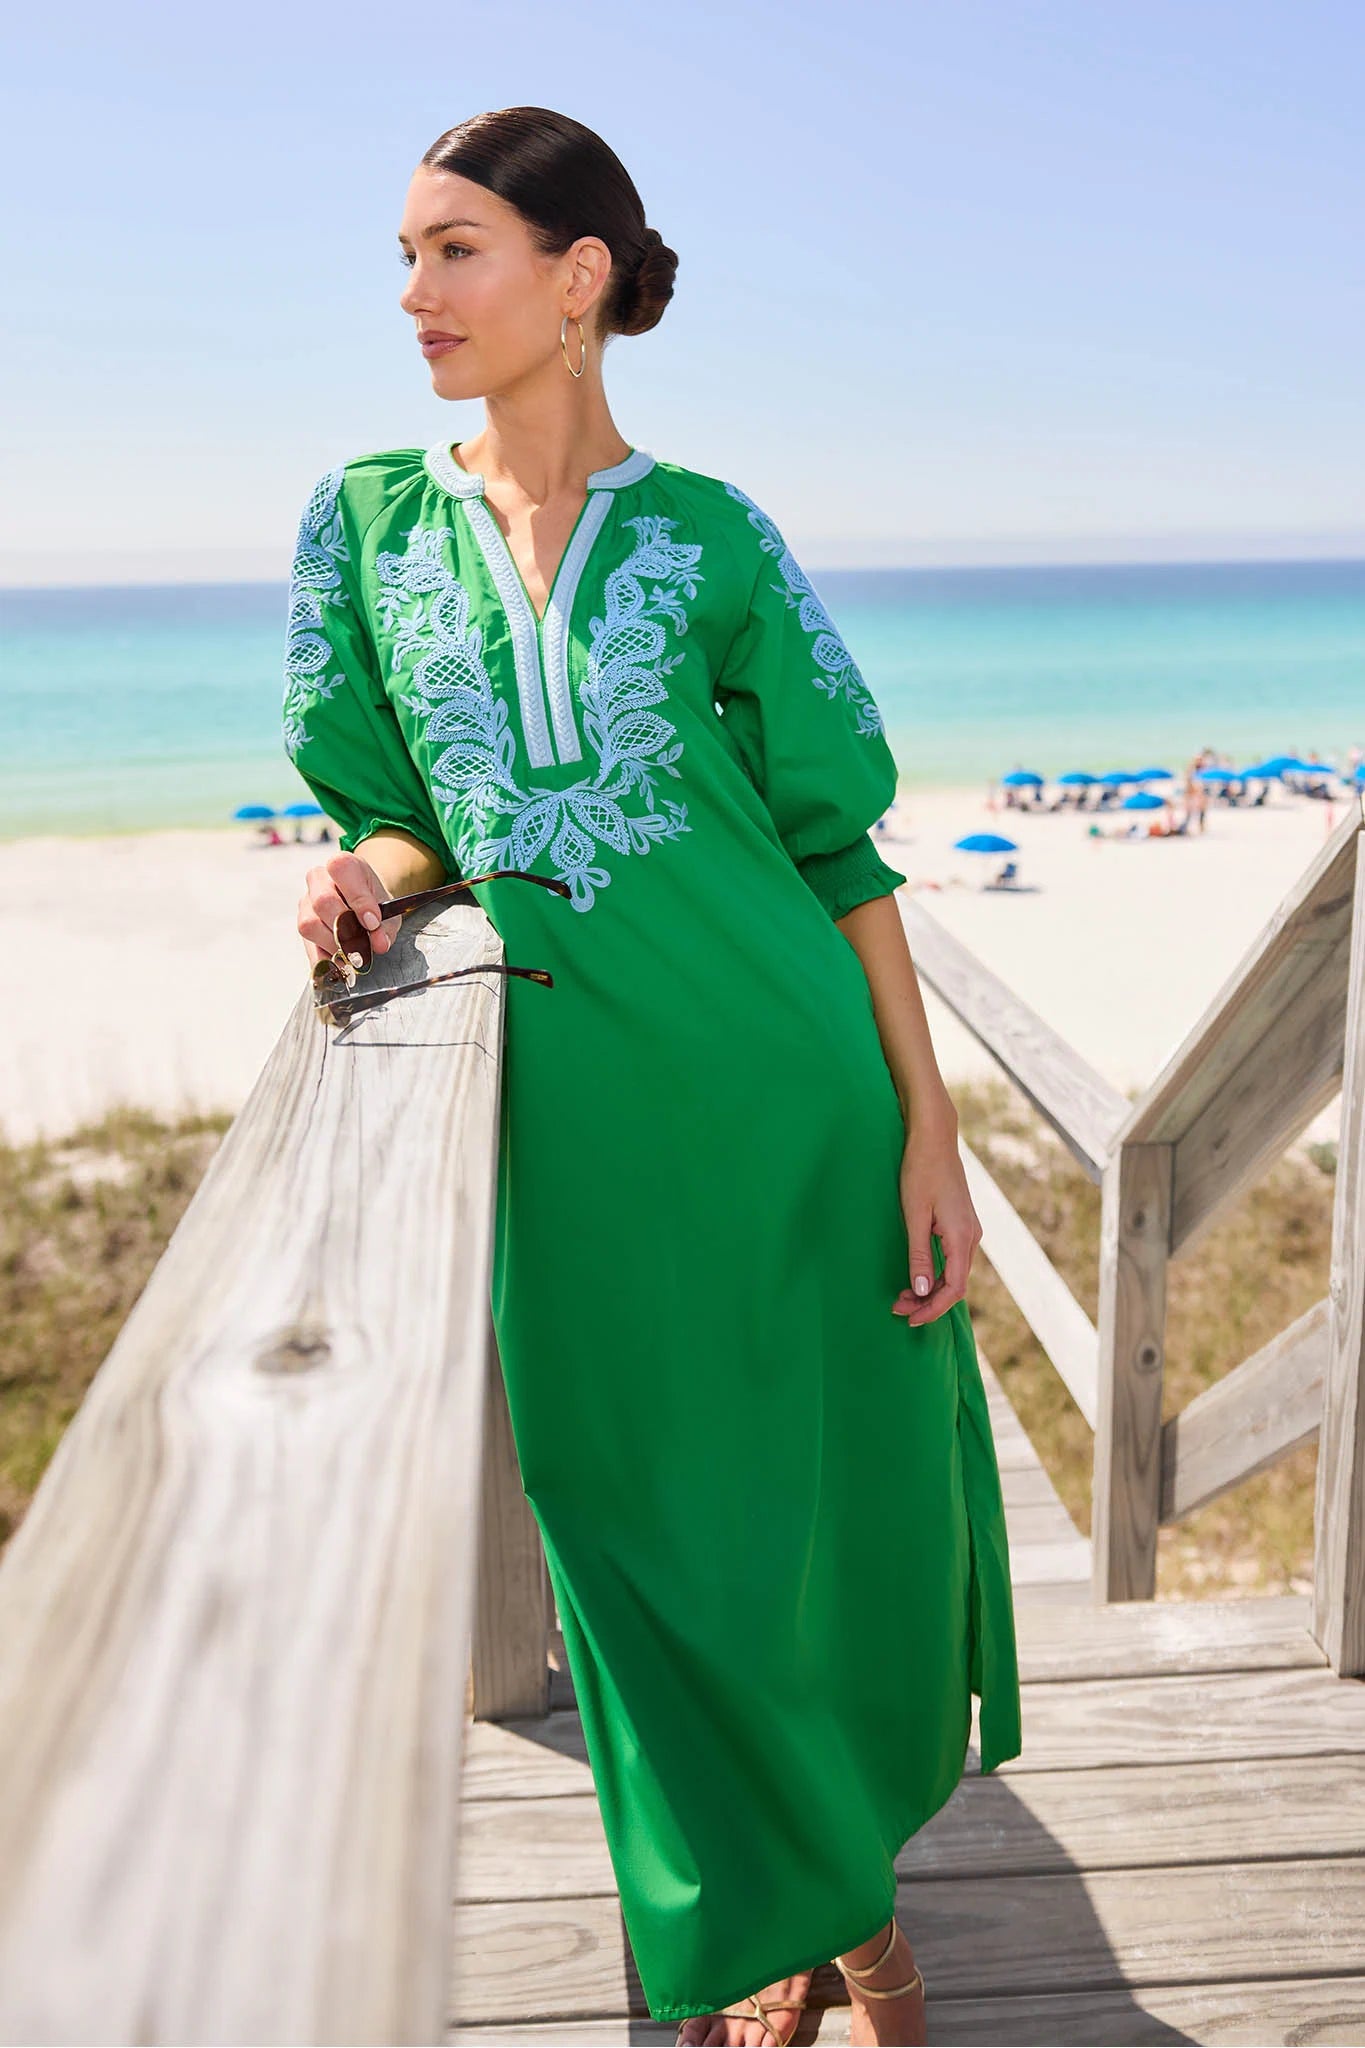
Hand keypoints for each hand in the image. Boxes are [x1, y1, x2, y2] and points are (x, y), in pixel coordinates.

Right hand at [297, 852, 399, 969]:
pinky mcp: (302, 925)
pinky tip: (341, 965)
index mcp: (342, 865)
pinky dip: (325, 960)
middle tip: (363, 945)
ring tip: (353, 954)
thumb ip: (386, 927)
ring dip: (333, 944)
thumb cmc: (375, 904)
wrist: (365, 906)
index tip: (373, 922)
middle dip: (344, 928)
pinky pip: (307, 946)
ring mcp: (306, 902)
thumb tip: (378, 943)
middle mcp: (319, 880)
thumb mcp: (388, 911)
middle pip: (322, 901)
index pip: (341, 870)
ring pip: (309, 924)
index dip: (358, 899)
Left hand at [893, 1113, 980, 1324]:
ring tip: (904, 1296)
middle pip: (956, 1284)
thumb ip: (919, 1256)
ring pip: (955, 1273)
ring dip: (932, 1289)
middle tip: (898, 1308)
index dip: (933, 1309)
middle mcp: (972, 1236)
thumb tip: (923, 1292)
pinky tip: (919, 1276)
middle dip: (929, 1302)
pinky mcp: (962, 1224)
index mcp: (962, 1237)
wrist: (934, 1139)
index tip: (910, 1318)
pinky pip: (954, 1259)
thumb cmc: (920, 1172)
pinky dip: (937, 1274)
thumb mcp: (914, 1216)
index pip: (954, 1289)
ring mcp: (969, 1230)